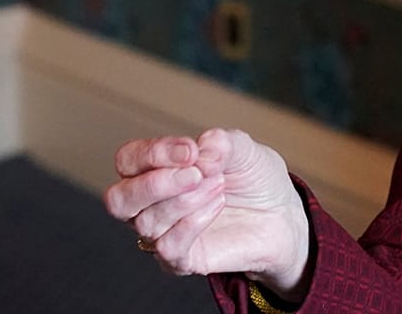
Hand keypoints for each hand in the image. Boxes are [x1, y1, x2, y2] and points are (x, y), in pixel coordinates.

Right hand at [105, 128, 311, 298]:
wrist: (282, 215)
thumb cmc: (253, 179)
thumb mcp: (244, 150)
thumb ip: (221, 143)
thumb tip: (201, 151)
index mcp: (156, 169)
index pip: (129, 160)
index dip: (154, 153)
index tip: (191, 150)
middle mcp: (150, 203)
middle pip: (119, 199)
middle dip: (155, 184)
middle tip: (196, 174)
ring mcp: (163, 233)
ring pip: (147, 222)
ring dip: (186, 201)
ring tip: (219, 186)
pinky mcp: (180, 260)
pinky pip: (168, 247)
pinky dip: (193, 224)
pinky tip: (217, 206)